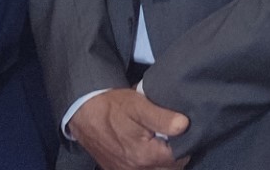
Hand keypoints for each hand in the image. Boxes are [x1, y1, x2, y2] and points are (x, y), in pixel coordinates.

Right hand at [69, 89, 190, 169]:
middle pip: (170, 169)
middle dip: (176, 155)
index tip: (183, 131)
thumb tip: (184, 125)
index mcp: (144, 156)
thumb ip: (162, 117)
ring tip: (162, 142)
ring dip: (163, 161)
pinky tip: (149, 149)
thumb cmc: (113, 106)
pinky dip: (150, 164)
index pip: (179, 159)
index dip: (185, 143)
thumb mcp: (138, 104)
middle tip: (174, 136)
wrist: (83, 112)